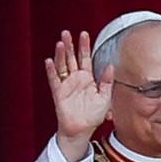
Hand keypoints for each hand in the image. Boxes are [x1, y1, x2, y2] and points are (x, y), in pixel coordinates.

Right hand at [43, 29, 114, 161]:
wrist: (83, 129)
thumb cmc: (93, 114)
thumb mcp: (105, 97)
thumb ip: (107, 81)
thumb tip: (110, 65)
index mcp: (88, 78)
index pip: (85, 58)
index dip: (84, 46)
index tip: (84, 34)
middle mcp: (76, 79)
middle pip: (71, 58)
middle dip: (69, 45)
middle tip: (67, 32)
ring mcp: (66, 84)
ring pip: (62, 65)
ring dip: (60, 54)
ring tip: (60, 42)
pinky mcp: (59, 92)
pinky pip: (54, 79)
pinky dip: (51, 70)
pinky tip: (50, 61)